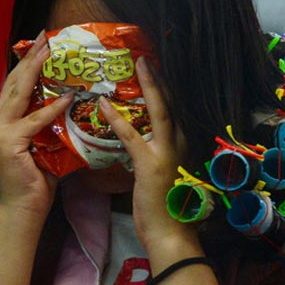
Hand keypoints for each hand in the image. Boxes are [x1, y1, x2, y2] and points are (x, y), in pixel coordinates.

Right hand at [0, 30, 73, 221]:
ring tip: (51, 52)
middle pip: (14, 83)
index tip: (41, 44)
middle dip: (30, 58)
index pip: (14, 86)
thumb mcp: (42, 141)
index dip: (27, 64)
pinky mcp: (8, 142)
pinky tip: (67, 96)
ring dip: (36, 71)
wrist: (25, 207)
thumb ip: (47, 121)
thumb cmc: (37, 177)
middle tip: (45, 37)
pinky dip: (52, 108)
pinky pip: (35, 120)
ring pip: (20, 94)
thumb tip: (69, 99)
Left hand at [97, 58, 191, 251]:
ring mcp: (168, 152)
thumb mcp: (161, 172)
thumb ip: (154, 151)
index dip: (165, 84)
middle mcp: (180, 142)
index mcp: (181, 142)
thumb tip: (142, 135)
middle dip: (161, 76)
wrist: (170, 233)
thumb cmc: (164, 205)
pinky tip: (103, 105)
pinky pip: (132, 136)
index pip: (175, 107)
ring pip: (159, 110)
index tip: (155, 63)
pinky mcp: (151, 165)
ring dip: (149, 85)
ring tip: (137, 62)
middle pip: (172, 101)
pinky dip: (117, 120)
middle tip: (148, 51)